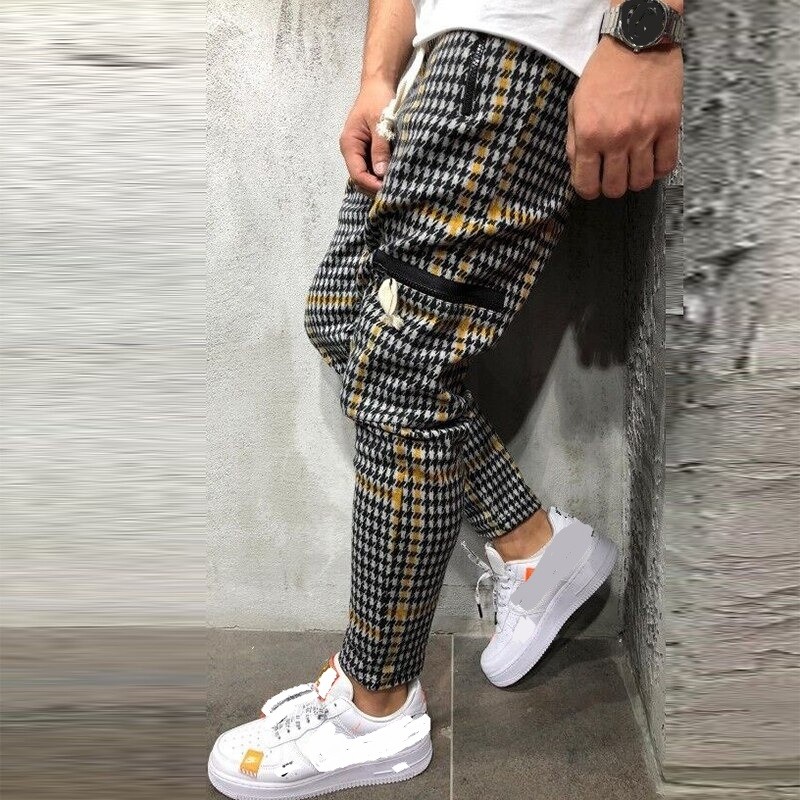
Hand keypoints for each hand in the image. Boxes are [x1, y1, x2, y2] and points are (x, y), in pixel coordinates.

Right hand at [339, 80, 396, 195]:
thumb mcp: (380, 123)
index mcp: (349, 144)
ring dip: (378, 183)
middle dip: (374, 188)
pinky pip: (372, 168)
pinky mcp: (367, 151)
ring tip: (395, 186)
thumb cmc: (377, 99)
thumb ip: (380, 148)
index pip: (357, 174)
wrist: (378, 85)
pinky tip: (393, 176)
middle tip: (394, 192)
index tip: (388, 189)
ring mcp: (359, 152)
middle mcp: (351, 151)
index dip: (371, 185)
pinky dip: (381, 175)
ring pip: (366, 176)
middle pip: (360, 179)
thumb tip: (381, 172)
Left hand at [565, 36, 682, 199]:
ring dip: (634, 181)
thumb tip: (579, 170)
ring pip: (640, 182)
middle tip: (611, 176)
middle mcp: (617, 138)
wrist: (637, 42)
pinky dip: (657, 170)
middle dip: (610, 187)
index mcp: (590, 134)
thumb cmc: (603, 73)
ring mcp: (645, 133)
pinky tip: (651, 161)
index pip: (586, 184)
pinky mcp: (669, 125)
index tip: (591, 186)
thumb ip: (574, 141)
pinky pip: (666, 165)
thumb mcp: (576, 106)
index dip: (587, 190)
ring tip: (631, 169)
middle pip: (615, 188)